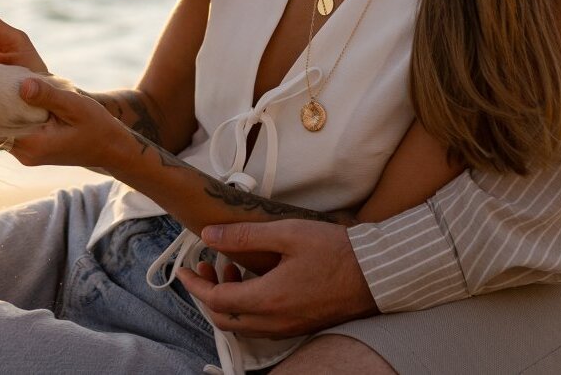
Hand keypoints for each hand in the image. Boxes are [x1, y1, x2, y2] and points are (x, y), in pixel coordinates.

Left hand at [6, 77, 127, 170]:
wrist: (110, 148)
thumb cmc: (96, 126)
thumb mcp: (75, 106)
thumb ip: (48, 96)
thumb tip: (22, 85)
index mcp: (34, 145)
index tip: (0, 81)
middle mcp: (25, 154)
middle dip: (0, 104)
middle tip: (6, 80)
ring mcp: (27, 155)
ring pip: (4, 129)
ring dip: (8, 110)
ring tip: (17, 88)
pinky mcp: (31, 150)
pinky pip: (14, 131)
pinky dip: (16, 116)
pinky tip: (25, 101)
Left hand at [173, 220, 377, 338]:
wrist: (377, 274)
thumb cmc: (335, 251)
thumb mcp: (286, 233)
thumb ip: (244, 235)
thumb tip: (209, 235)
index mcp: (268, 299)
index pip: (216, 300)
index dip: (194, 285)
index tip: (183, 268)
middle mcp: (276, 321)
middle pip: (225, 319)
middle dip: (207, 294)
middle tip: (203, 266)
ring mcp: (289, 327)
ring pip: (243, 325)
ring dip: (228, 301)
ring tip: (229, 267)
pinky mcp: (301, 326)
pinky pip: (262, 324)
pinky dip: (248, 306)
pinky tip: (255, 279)